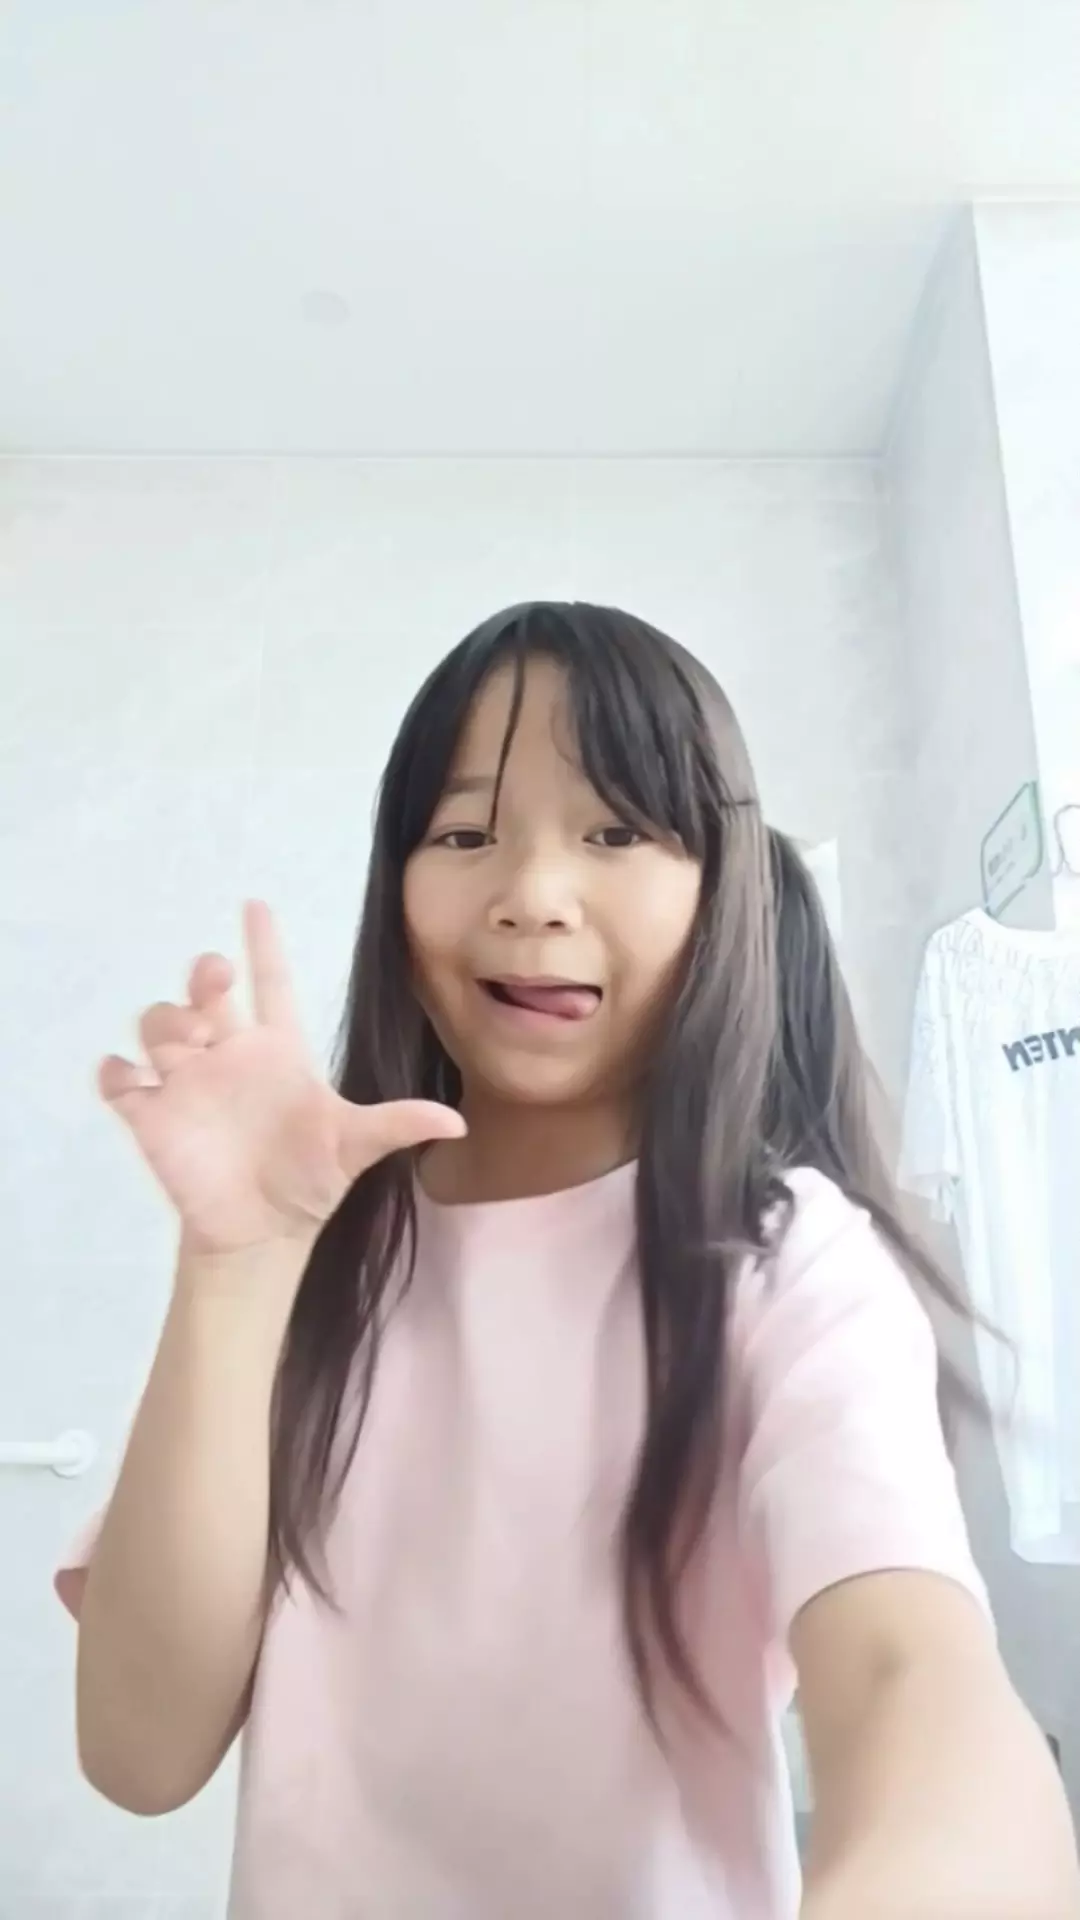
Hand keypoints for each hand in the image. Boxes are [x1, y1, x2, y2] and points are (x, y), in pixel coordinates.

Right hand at [99, 900, 463, 1258]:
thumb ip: (398, 1125)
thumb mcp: (354, 1148)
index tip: (256, 904)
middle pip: (207, 992)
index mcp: (278, 1052)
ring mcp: (188, 1084)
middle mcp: (230, 1056)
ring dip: (165, 1022)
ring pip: (159, 1024)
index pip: (271, 985)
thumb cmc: (309, 1181)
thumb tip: (458, 1124)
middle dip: (205, 973)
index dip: (264, 944)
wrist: (262, 1234)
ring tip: (187, 1048)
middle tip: (216, 980)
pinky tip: (130, 1079)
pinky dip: (116, 1072)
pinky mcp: (153, 1117)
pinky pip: (119, 1079)